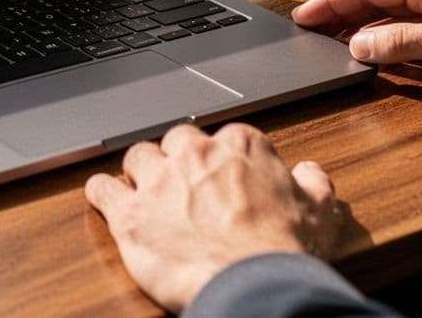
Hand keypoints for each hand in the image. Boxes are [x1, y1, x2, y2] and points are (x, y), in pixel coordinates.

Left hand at [85, 123, 340, 313]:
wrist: (254, 284)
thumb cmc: (283, 251)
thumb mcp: (318, 212)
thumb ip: (312, 184)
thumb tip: (309, 172)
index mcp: (240, 147)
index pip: (224, 136)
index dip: (222, 159)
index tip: (222, 175)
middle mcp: (195, 155)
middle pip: (177, 141)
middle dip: (179, 160)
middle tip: (185, 185)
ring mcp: (159, 181)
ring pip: (138, 157)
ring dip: (141, 172)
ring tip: (147, 191)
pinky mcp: (130, 213)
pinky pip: (102, 188)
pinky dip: (102, 193)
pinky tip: (106, 198)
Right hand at [292, 0, 421, 90]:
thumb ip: (402, 42)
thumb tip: (359, 45)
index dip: (330, 2)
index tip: (303, 16)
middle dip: (339, 11)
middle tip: (308, 28)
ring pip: (390, 10)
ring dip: (360, 23)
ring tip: (333, 40)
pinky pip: (409, 24)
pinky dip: (385, 34)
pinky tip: (378, 48)